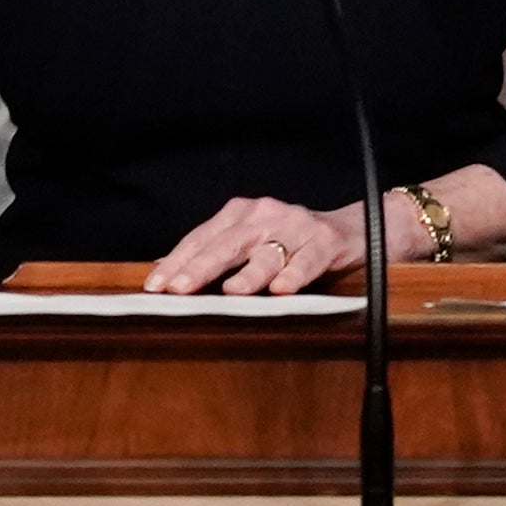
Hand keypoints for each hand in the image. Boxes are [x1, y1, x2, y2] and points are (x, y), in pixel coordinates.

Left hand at [145, 197, 366, 295]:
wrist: (350, 227)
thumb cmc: (290, 240)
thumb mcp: (250, 240)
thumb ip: (213, 253)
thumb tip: (164, 272)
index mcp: (240, 213)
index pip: (201, 238)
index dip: (177, 262)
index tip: (155, 286)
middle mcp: (264, 214)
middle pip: (227, 243)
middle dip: (200, 267)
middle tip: (178, 288)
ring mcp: (296, 226)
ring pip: (268, 253)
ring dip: (249, 273)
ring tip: (231, 292)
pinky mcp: (325, 241)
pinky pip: (307, 260)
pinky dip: (295, 274)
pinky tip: (282, 289)